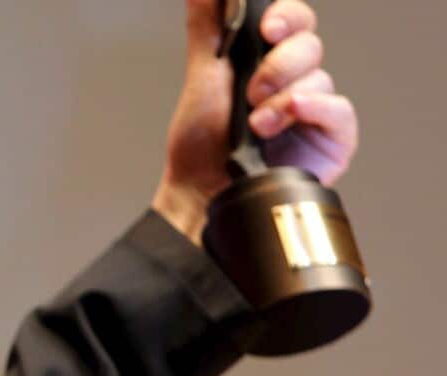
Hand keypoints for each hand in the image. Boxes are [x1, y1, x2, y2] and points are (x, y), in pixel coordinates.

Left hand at [150, 0, 358, 244]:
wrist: (202, 193)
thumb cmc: (201, 144)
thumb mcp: (202, 78)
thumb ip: (208, 30)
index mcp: (267, 61)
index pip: (293, 21)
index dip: (286, 17)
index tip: (266, 28)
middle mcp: (294, 82)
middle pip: (309, 45)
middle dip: (280, 64)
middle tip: (252, 90)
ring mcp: (314, 111)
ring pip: (320, 78)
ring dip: (283, 98)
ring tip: (256, 124)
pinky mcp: (331, 140)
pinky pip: (339, 111)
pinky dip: (316, 108)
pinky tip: (292, 115)